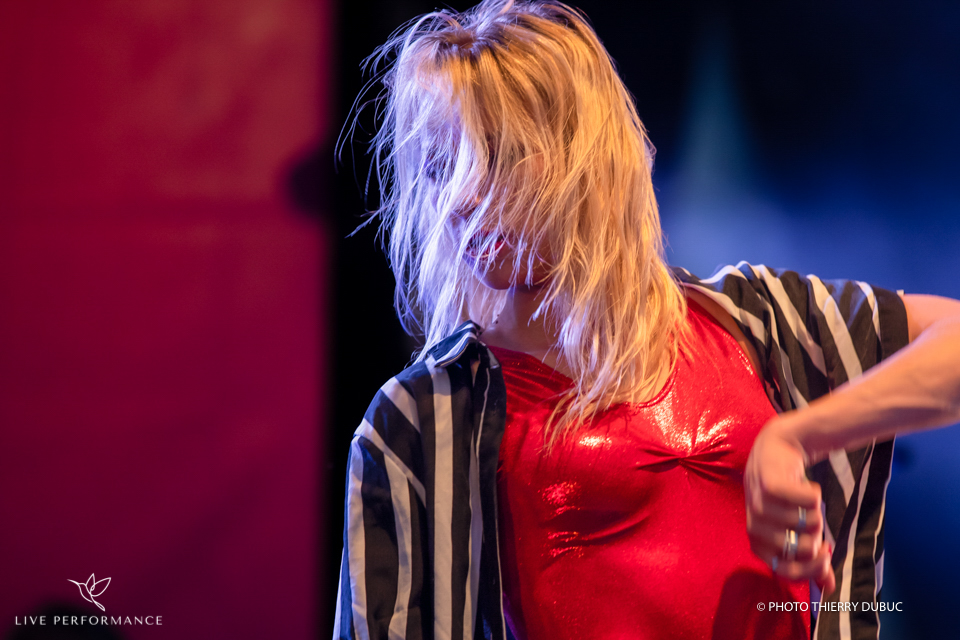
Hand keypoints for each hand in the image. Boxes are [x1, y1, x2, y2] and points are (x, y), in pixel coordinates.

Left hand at [744, 415, 835, 596]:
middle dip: (815, 539)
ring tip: (810, 503)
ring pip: (801, 522)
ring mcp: (757, 502)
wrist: (780, 448)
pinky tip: (809, 488)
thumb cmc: (788, 493)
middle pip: (795, 548)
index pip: (783, 569)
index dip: (809, 567)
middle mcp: (754, 523)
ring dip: (815, 514)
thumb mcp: (798, 525)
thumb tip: (828, 588)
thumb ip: (813, 557)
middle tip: (817, 524)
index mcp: (757, 540)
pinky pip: (802, 499)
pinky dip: (812, 495)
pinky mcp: (768, 482)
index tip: (825, 554)